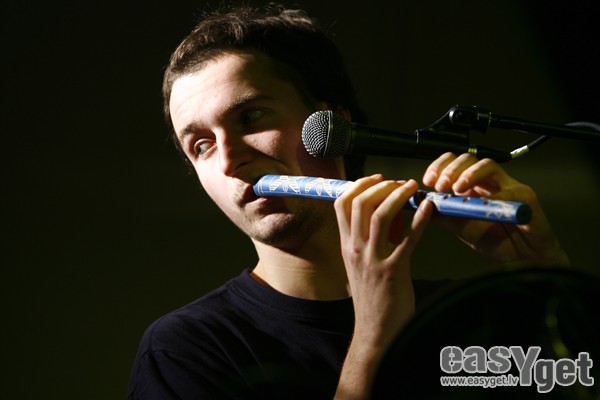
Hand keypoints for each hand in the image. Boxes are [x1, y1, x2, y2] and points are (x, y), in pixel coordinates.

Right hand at [333, 175, 432, 350]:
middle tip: (399, 182)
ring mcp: (373, 260)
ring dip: (398, 195)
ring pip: (380, 215)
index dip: (359, 185)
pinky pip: (408, 238)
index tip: (377, 179)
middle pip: (360, 203)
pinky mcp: (394, 270)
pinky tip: (429, 207)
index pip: (341, 204)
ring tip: (412, 187)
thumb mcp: (362, 264)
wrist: (376, 330)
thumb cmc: (373, 296)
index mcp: (346, 245)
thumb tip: (390, 213)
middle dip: (381, 186)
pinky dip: (420, 218)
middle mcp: (355, 249)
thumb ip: (371, 239)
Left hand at [423, 152, 569, 265]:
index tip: (428, 180)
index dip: (439, 168)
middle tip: (440, 185)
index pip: (453, 166)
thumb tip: (419, 204)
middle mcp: (488, 184)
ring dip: (469, 174)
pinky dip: (493, 196)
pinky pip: (509, 189)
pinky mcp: (525, 196)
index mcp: (471, 188)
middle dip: (450, 169)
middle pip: (468, 160)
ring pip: (487, 166)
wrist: (521, 261)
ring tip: (456, 188)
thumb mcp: (460, 227)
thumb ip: (442, 214)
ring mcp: (506, 187)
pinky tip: (483, 206)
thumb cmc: (496, 243)